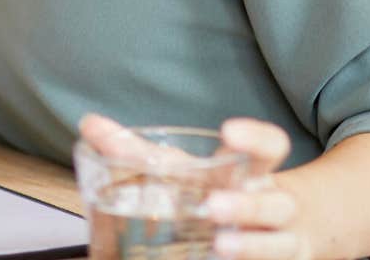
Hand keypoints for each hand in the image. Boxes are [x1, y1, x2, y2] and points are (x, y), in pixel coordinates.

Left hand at [78, 115, 307, 259]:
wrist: (275, 226)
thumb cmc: (216, 190)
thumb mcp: (182, 168)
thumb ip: (136, 150)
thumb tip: (89, 125)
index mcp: (251, 172)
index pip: (271, 147)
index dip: (255, 137)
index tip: (228, 131)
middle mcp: (273, 205)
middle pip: (276, 202)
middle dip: (248, 204)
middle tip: (212, 204)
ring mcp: (280, 241)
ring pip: (279, 243)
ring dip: (250, 246)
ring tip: (219, 245)